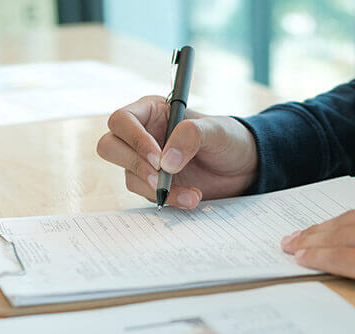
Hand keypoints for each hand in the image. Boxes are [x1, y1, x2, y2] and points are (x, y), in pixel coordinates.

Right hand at [97, 96, 258, 208]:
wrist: (244, 167)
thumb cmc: (229, 139)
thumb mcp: (216, 130)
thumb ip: (190, 136)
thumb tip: (165, 163)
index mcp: (152, 112)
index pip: (122, 120)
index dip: (134, 140)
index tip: (158, 159)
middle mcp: (143, 135)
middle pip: (110, 147)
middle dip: (133, 164)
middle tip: (160, 176)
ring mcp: (145, 162)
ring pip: (128, 175)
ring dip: (155, 188)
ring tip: (191, 194)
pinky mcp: (154, 184)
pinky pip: (147, 194)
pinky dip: (168, 199)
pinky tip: (191, 198)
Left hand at [280, 185, 354, 310]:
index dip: (342, 223)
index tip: (326, 228)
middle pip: (347, 221)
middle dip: (317, 230)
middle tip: (293, 236)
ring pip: (339, 237)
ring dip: (312, 243)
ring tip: (292, 248)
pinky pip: (343, 259)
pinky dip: (321, 258)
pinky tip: (305, 259)